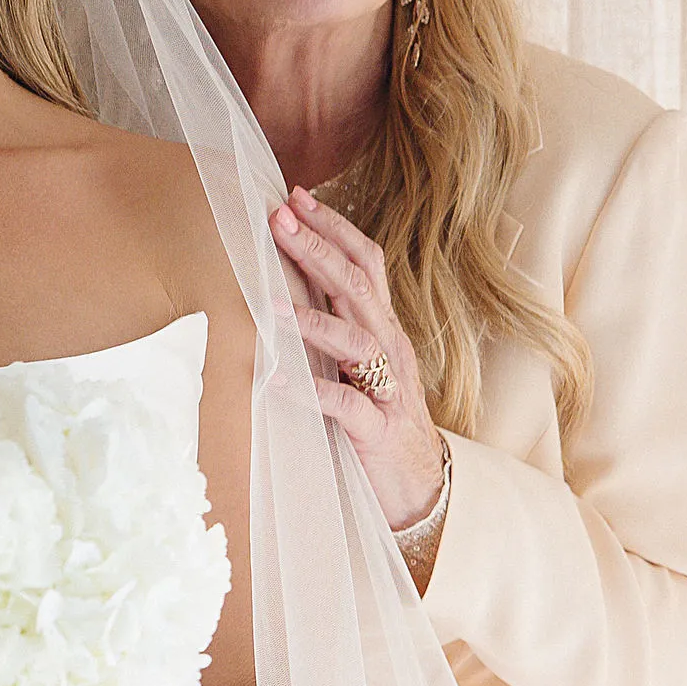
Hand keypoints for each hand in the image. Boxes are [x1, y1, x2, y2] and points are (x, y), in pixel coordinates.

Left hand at [272, 187, 445, 531]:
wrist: (419, 488)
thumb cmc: (378, 422)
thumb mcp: (358, 367)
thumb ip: (335, 329)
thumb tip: (286, 288)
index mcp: (384, 329)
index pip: (365, 263)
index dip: (333, 228)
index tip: (294, 197)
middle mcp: (391, 349)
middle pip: (358, 287)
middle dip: (317, 250)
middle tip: (278, 219)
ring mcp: (388, 389)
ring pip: (355, 341)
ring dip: (310, 320)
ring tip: (267, 303)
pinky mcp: (377, 431)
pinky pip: (345, 406)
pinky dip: (309, 392)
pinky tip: (274, 382)